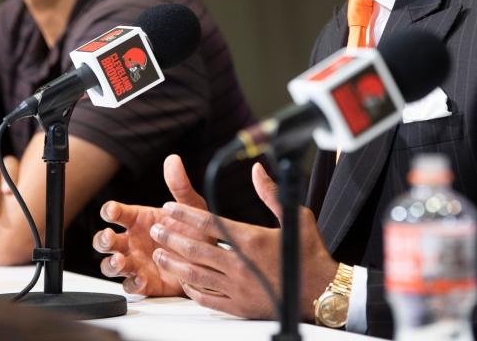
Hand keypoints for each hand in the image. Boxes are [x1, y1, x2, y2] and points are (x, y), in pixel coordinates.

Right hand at [93, 154, 208, 294]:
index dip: (110, 211)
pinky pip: (131, 286)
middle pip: (105, 241)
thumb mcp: (192, 206)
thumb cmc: (196, 230)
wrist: (211, 259)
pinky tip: (140, 279)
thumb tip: (173, 160)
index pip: (115, 213)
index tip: (112, 211)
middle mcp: (132, 241)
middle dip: (103, 240)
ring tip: (120, 262)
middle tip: (110, 238)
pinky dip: (132, 284)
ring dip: (111, 264)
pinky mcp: (145, 282)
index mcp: (138, 220)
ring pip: (111, 265)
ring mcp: (137, 262)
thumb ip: (180, 186)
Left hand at [149, 161, 337, 320]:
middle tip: (155, 230)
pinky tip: (183, 282)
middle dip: (171, 238)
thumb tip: (258, 170)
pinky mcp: (239, 306)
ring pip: (196, 274)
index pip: (209, 223)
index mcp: (251, 239)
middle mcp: (241, 264)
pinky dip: (192, 290)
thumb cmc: (309, 254)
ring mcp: (238, 287)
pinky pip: (207, 298)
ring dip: (174, 263)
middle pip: (195, 248)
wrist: (321, 292)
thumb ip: (271, 193)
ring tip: (158, 255)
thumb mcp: (294, 216)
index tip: (169, 207)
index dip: (185, 214)